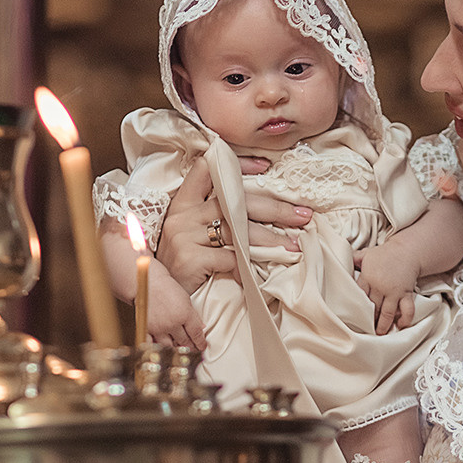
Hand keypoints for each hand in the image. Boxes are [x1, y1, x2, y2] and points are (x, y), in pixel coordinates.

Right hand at [144, 262, 205, 349]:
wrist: (147, 282)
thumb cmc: (167, 287)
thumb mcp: (186, 299)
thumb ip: (193, 316)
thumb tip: (201, 328)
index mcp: (185, 315)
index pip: (196, 334)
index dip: (200, 342)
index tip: (202, 346)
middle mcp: (172, 323)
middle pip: (184, 342)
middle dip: (190, 347)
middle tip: (193, 349)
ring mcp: (159, 328)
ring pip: (170, 347)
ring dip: (176, 349)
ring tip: (180, 349)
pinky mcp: (147, 329)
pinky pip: (153, 344)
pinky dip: (158, 348)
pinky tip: (162, 349)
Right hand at [158, 159, 314, 294]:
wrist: (161, 298)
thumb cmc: (184, 265)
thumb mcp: (193, 234)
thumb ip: (215, 217)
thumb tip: (260, 208)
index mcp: (183, 203)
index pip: (208, 169)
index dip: (236, 165)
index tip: (266, 166)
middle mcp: (182, 215)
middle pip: (233, 200)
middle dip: (273, 208)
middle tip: (302, 215)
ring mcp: (184, 235)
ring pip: (237, 229)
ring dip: (270, 239)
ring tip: (293, 246)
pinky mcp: (189, 258)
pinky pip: (229, 258)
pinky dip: (247, 266)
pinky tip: (257, 275)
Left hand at [355, 242, 420, 335]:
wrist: (408, 250)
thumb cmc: (385, 254)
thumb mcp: (366, 254)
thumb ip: (353, 260)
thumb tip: (338, 261)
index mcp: (368, 276)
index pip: (359, 295)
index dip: (356, 308)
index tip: (352, 319)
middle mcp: (380, 285)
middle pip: (372, 307)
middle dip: (369, 321)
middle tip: (365, 331)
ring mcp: (394, 291)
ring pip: (387, 312)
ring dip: (383, 325)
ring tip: (380, 333)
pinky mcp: (406, 293)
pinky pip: (407, 309)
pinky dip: (405, 319)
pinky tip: (400, 325)